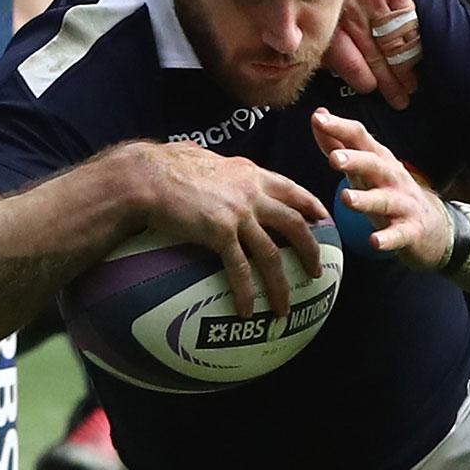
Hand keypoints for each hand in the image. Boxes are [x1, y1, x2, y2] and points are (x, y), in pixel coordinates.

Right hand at [124, 142, 328, 317]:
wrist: (146, 176)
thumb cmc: (164, 166)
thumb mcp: (205, 158)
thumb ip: (222, 170)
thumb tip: (220, 171)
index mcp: (250, 174)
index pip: (291, 189)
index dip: (311, 205)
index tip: (323, 220)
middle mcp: (251, 193)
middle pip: (293, 224)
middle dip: (310, 250)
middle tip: (316, 271)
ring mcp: (239, 214)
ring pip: (272, 255)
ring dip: (281, 285)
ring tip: (285, 308)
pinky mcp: (220, 234)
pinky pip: (240, 270)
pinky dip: (246, 293)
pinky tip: (247, 311)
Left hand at [313, 107, 451, 269]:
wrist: (433, 226)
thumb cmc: (390, 192)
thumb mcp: (365, 168)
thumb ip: (339, 145)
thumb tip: (318, 115)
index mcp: (379, 160)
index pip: (361, 138)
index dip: (340, 128)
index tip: (318, 119)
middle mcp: (393, 178)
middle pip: (375, 165)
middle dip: (356, 160)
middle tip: (334, 158)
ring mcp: (404, 204)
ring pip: (385, 200)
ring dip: (367, 199)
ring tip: (347, 199)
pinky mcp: (411, 231)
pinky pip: (399, 234)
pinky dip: (388, 238)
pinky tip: (374, 242)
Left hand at [323, 0, 420, 108]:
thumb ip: (333, 25)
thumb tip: (333, 65)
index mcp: (333, 14)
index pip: (345, 56)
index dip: (360, 77)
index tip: (370, 91)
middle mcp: (351, 10)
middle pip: (371, 57)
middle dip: (387, 84)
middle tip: (399, 102)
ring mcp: (375, 1)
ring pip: (392, 47)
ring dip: (403, 73)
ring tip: (411, 89)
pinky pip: (408, 29)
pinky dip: (415, 50)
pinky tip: (418, 64)